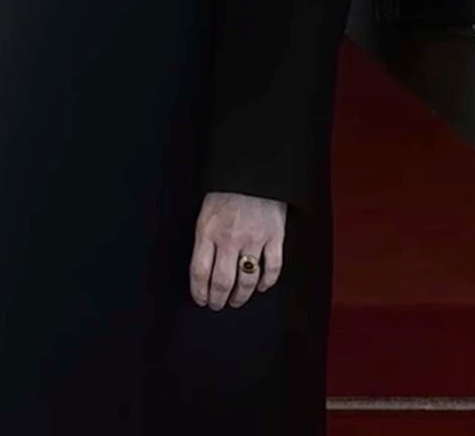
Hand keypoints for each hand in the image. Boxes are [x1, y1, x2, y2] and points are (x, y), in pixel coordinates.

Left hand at [189, 192, 285, 310]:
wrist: (252, 169)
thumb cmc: (226, 191)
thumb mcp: (205, 212)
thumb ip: (205, 239)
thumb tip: (203, 269)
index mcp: (208, 231)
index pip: (200, 272)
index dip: (199, 291)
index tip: (201, 300)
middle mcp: (230, 239)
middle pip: (222, 282)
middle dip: (218, 299)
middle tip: (218, 305)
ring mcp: (254, 239)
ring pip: (247, 280)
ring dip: (241, 296)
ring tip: (237, 301)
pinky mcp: (274, 237)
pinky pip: (273, 268)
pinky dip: (268, 282)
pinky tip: (262, 287)